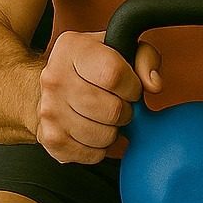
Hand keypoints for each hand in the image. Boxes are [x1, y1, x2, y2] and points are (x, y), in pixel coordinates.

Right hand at [35, 30, 157, 163]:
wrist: (55, 87)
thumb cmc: (94, 67)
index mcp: (73, 48)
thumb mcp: (122, 49)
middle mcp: (55, 78)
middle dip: (125, 111)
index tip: (130, 88)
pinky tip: (94, 130)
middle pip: (111, 109)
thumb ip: (145, 58)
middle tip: (119, 105)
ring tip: (105, 117)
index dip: (132, 86)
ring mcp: (49, 110)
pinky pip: (93, 154)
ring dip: (114, 131)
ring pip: (104, 135)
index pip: (113, 74)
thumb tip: (153, 84)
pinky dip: (101, 148)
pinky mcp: (51, 139)